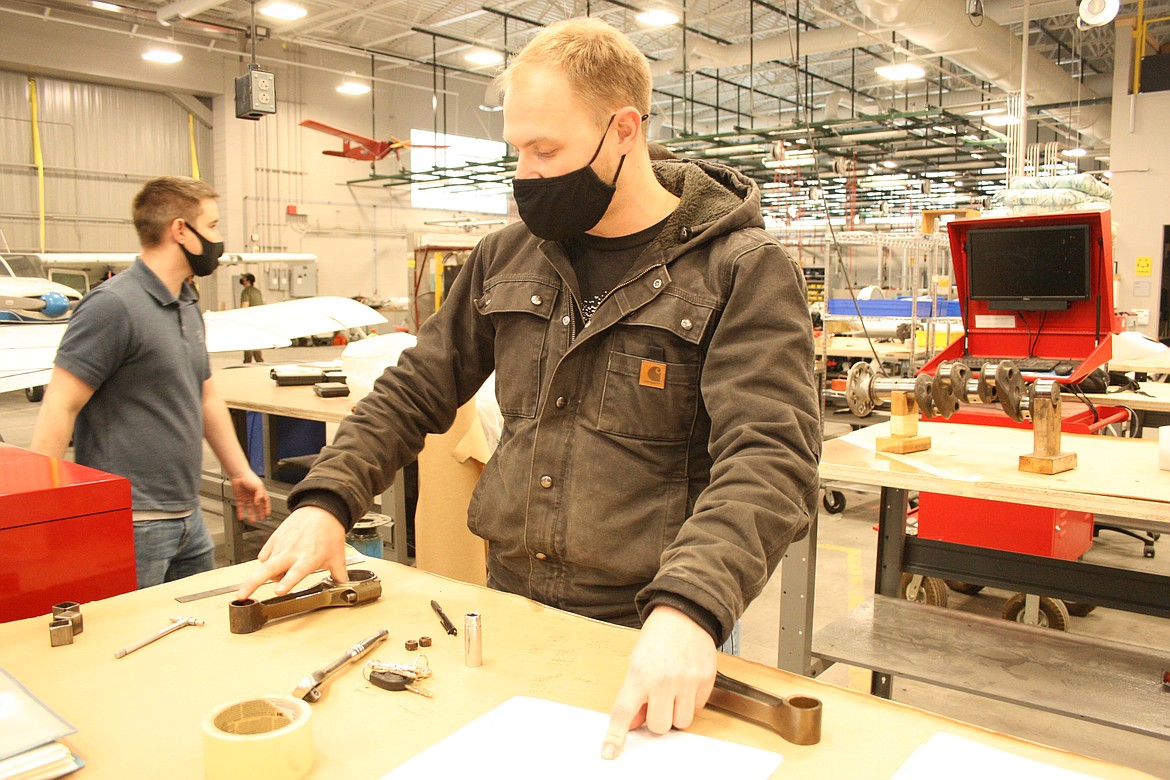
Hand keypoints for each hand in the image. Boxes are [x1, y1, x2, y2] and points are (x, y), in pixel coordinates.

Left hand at [230, 470, 269, 523]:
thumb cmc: (249, 477)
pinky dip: (240, 512)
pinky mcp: (240, 497)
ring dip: (251, 514)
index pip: (265, 502)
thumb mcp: (258, 486)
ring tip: (252, 520)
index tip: (267, 514)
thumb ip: (259, 496)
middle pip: (258, 506)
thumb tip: (257, 504)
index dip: (267, 508)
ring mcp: (247, 497)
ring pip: (250, 507)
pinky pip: (241, 506)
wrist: (239, 475)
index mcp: (260, 492)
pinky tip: (241, 516)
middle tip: (261, 518)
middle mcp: (254, 495)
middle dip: (260, 512)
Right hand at [234, 506, 347, 599]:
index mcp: (308, 558)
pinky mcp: (273, 538)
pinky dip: (267, 562)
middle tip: (241, 595)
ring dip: (268, 575)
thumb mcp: (337, 556)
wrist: (322, 509)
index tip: (278, 591)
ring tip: (280, 574)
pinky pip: (264, 556)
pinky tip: (277, 562)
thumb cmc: (329, 532)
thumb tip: (343, 585)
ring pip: (265, 566)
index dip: (286, 582)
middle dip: (252, 584)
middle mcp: (292, 552)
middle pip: (267, 570)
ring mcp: (280, 545)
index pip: (295, 573)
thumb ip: (339, 574)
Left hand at [601, 605, 716, 759]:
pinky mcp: (705, 680)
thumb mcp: (636, 661)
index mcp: (639, 674)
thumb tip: (633, 723)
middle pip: (659, 726)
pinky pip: (698, 708)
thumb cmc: (657, 637)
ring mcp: (686, 680)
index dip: (616, 736)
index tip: (610, 752)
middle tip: (657, 701)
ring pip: (681, 722)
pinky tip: (687, 681)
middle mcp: (663, 680)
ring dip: (676, 712)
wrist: (684, 614)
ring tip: (674, 691)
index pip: (623, 712)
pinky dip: (691, 701)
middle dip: (657, 718)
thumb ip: (634, 694)